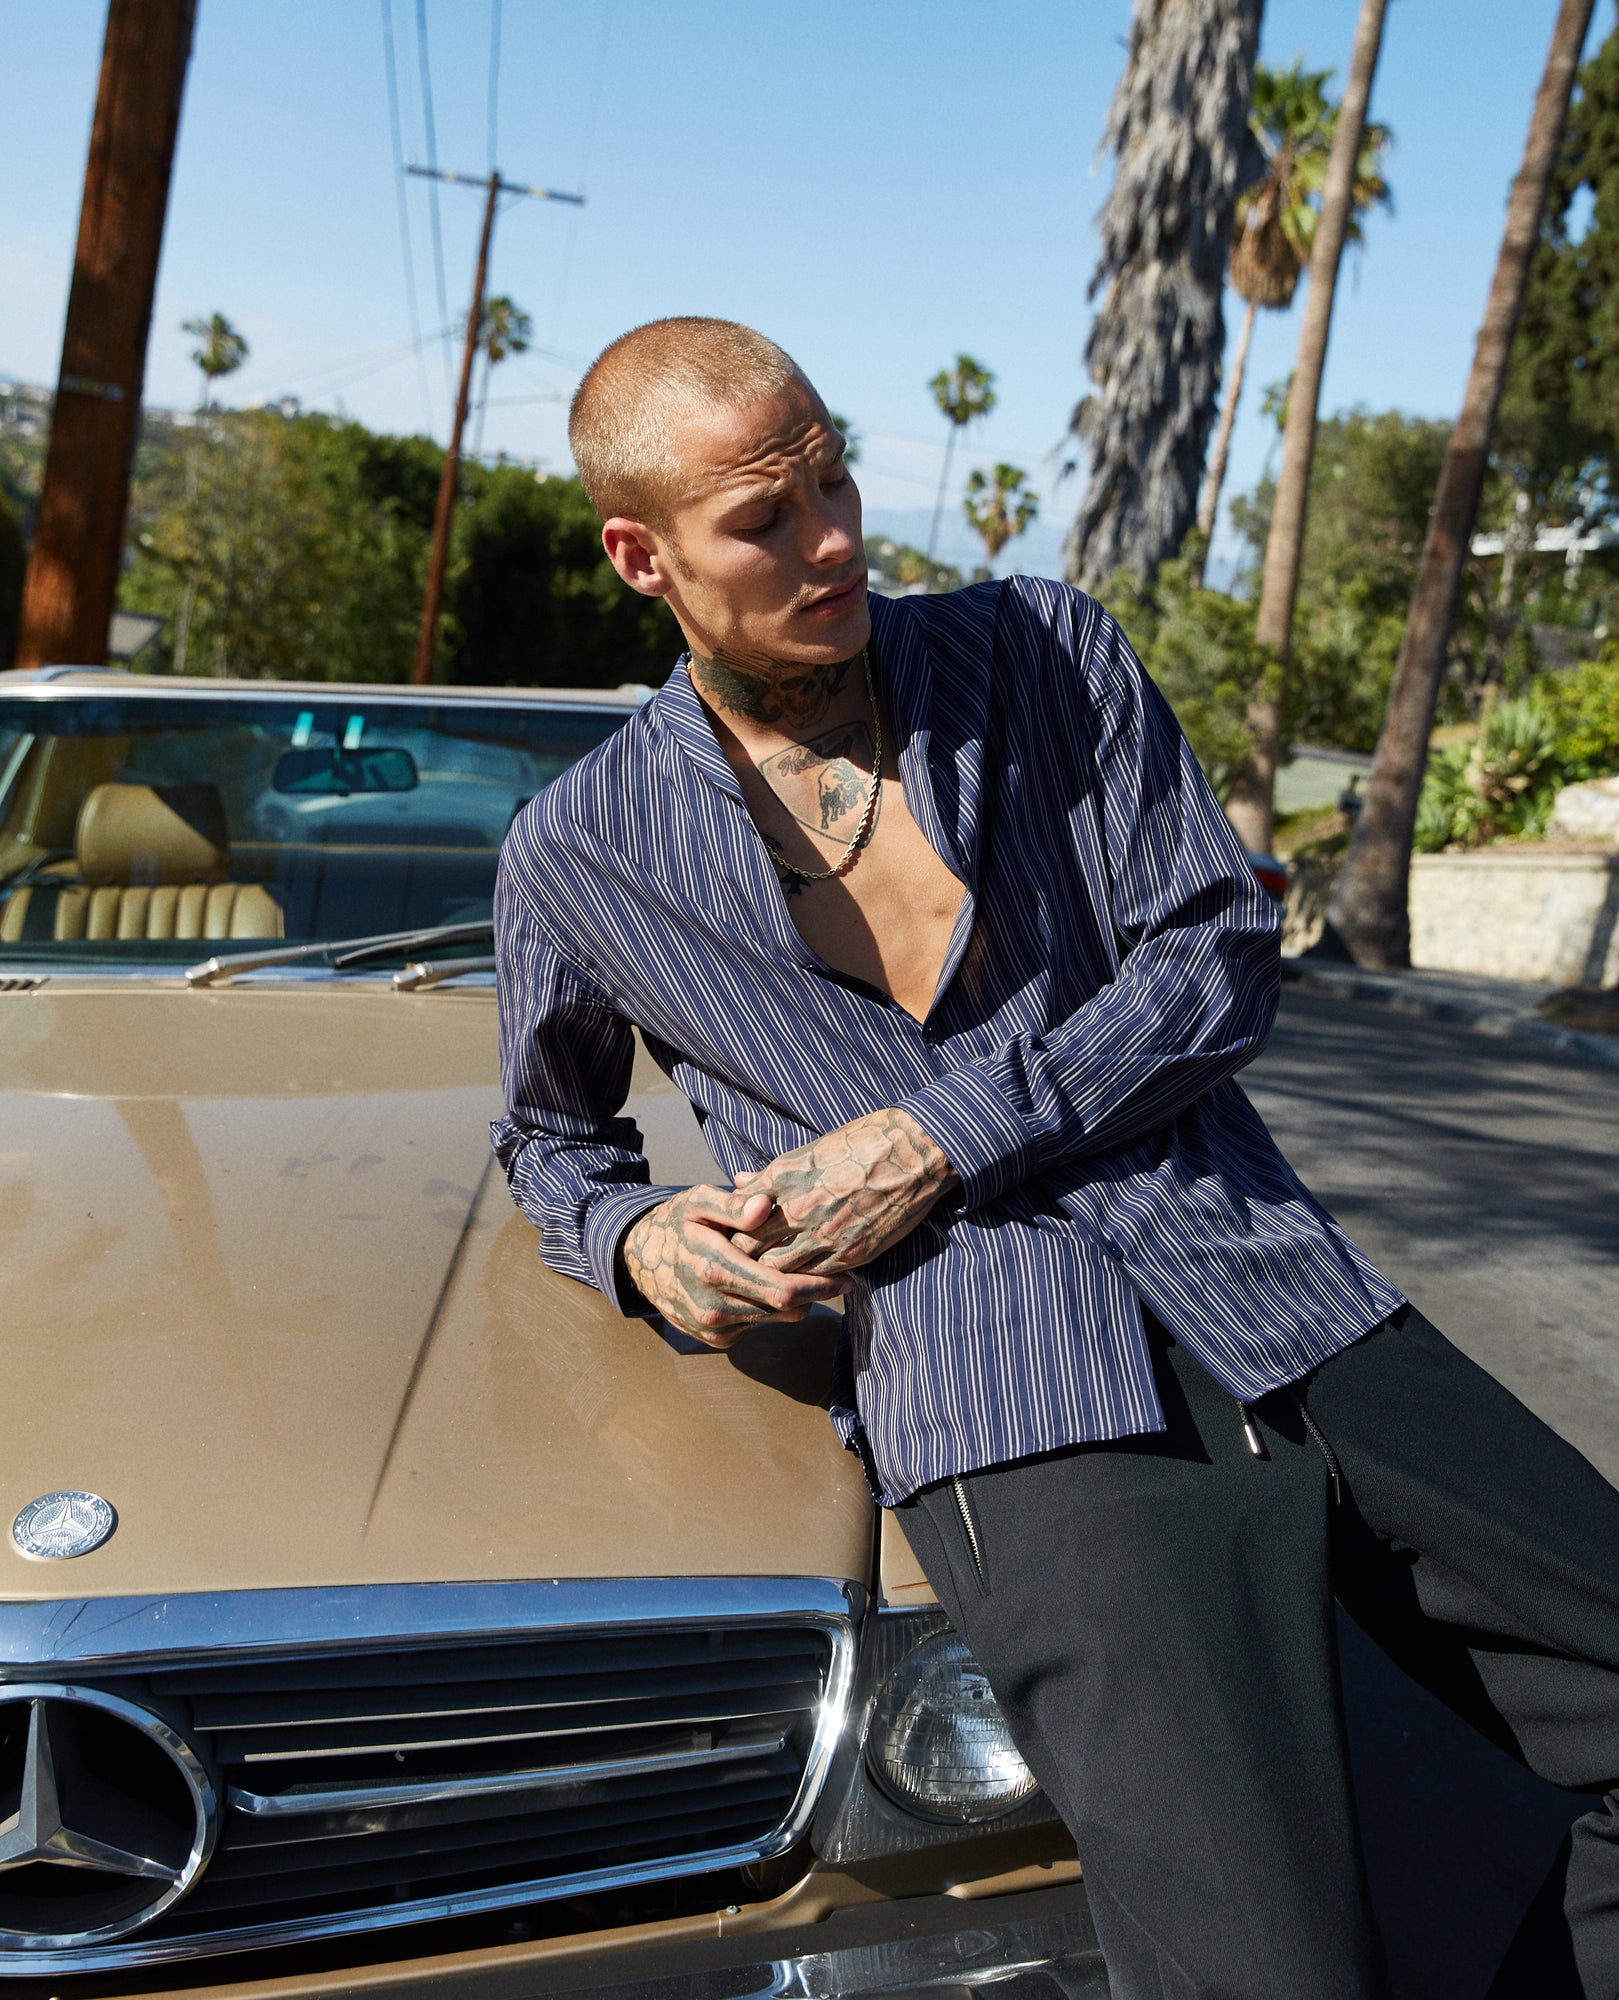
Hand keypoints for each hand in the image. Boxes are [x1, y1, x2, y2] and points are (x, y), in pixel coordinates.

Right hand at [621, 1185, 851, 1348]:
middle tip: (840, 1281)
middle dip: (816, 1296)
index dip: (819, 1286)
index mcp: (714, 1267)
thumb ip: (734, 1205)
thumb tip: (765, 1207)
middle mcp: (712, 1305)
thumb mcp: (699, 1202)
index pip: (781, 1289)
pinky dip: (766, 1309)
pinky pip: (755, 1326)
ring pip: (773, 1320)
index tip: (847, 1277)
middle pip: (784, 1310)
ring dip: (793, 1303)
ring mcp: (711, 1326)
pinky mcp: (712, 1338)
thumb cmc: (676, 1223)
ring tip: (803, 1278)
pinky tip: (764, 1288)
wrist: (637, 1260)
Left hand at [733, 1109, 958, 1276]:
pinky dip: (804, 1283)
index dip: (727, 1230)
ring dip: (770, 1277)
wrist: (915, 1153)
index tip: (726, 1237)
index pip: (736, 1216)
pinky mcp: (853, 1255)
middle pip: (748, 1251)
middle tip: (739, 1264)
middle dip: (740, 1259)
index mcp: (784, 1178)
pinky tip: (802, 1281)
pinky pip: (815, 1281)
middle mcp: (800, 1210)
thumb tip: (739, 1182)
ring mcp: (826, 1236)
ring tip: (767, 1278)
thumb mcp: (810, 1149)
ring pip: (778, 1273)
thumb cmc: (862, 1142)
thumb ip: (772, 1174)